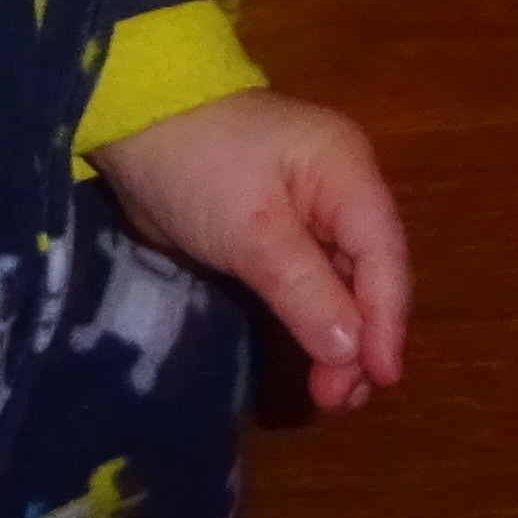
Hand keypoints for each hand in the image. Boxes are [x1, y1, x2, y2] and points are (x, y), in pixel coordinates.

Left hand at [91, 87, 411, 414]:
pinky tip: (311, 356)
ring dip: (339, 336)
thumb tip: (352, 351)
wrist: (130, 116)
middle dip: (362, 338)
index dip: (387, 321)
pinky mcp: (269, 227)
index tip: (379, 379)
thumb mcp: (251, 231)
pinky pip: (307, 280)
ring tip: (330, 394)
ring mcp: (304, 207)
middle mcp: (338, 188)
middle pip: (369, 272)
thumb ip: (306, 290)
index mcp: (347, 172)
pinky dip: (312, 319)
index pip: (383, 255)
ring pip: (341, 281)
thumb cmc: (196, 165)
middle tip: (340, 401)